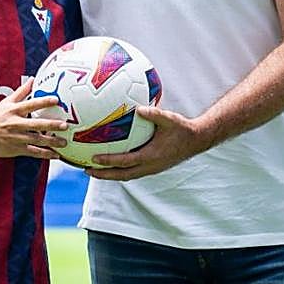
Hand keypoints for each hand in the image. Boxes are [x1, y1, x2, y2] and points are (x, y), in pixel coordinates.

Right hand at [0, 79, 69, 159]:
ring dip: (52, 142)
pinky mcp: (16, 149)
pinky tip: (56, 154)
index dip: (44, 101)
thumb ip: (21, 92)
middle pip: (37, 124)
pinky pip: (34, 152)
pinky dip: (45, 154)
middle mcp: (16, 123)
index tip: (56, 100)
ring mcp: (17, 137)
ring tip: (64, 142)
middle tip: (65, 125)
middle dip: (52, 125)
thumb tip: (32, 79)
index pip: (31, 104)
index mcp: (14, 111)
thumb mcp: (6, 102)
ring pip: (38, 140)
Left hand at [86, 105, 204, 180]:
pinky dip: (120, 170)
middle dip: (103, 175)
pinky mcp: (153, 168)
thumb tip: (139, 108)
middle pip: (122, 175)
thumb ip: (154, 113)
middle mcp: (150, 166)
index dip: (109, 162)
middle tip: (86, 170)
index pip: (125, 162)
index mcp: (151, 157)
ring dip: (110, 174)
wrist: (197, 141)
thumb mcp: (170, 119)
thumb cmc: (183, 128)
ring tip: (94, 170)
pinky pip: (132, 172)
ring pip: (126, 176)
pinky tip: (111, 162)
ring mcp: (151, 169)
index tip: (93, 159)